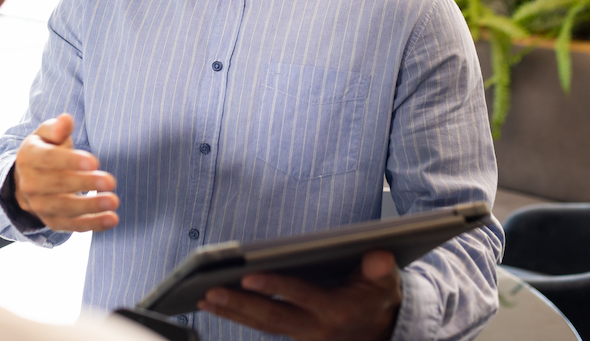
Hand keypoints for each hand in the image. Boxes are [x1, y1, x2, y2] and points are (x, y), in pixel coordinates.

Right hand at [13, 114, 119, 231]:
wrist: (29, 178)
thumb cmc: (46, 149)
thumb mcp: (47, 134)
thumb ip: (57, 127)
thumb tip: (65, 120)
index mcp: (29, 157)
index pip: (48, 159)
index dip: (70, 161)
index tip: (94, 162)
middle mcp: (29, 183)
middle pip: (58, 184)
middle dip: (85, 183)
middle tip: (111, 182)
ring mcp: (39, 205)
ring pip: (64, 208)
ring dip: (90, 206)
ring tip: (114, 201)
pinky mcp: (51, 220)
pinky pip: (71, 225)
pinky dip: (92, 224)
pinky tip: (111, 219)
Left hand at [198, 250, 401, 340]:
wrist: (384, 331)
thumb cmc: (379, 298)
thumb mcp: (386, 282)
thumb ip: (381, 270)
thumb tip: (378, 256)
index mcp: (337, 311)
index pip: (301, 297)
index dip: (276, 286)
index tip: (249, 276)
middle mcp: (316, 328)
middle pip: (272, 317)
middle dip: (239, 304)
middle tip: (210, 292)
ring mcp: (303, 334)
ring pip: (262, 325)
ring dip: (232, 313)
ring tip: (203, 299)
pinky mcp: (294, 335)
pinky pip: (262, 327)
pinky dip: (239, 316)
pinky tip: (216, 306)